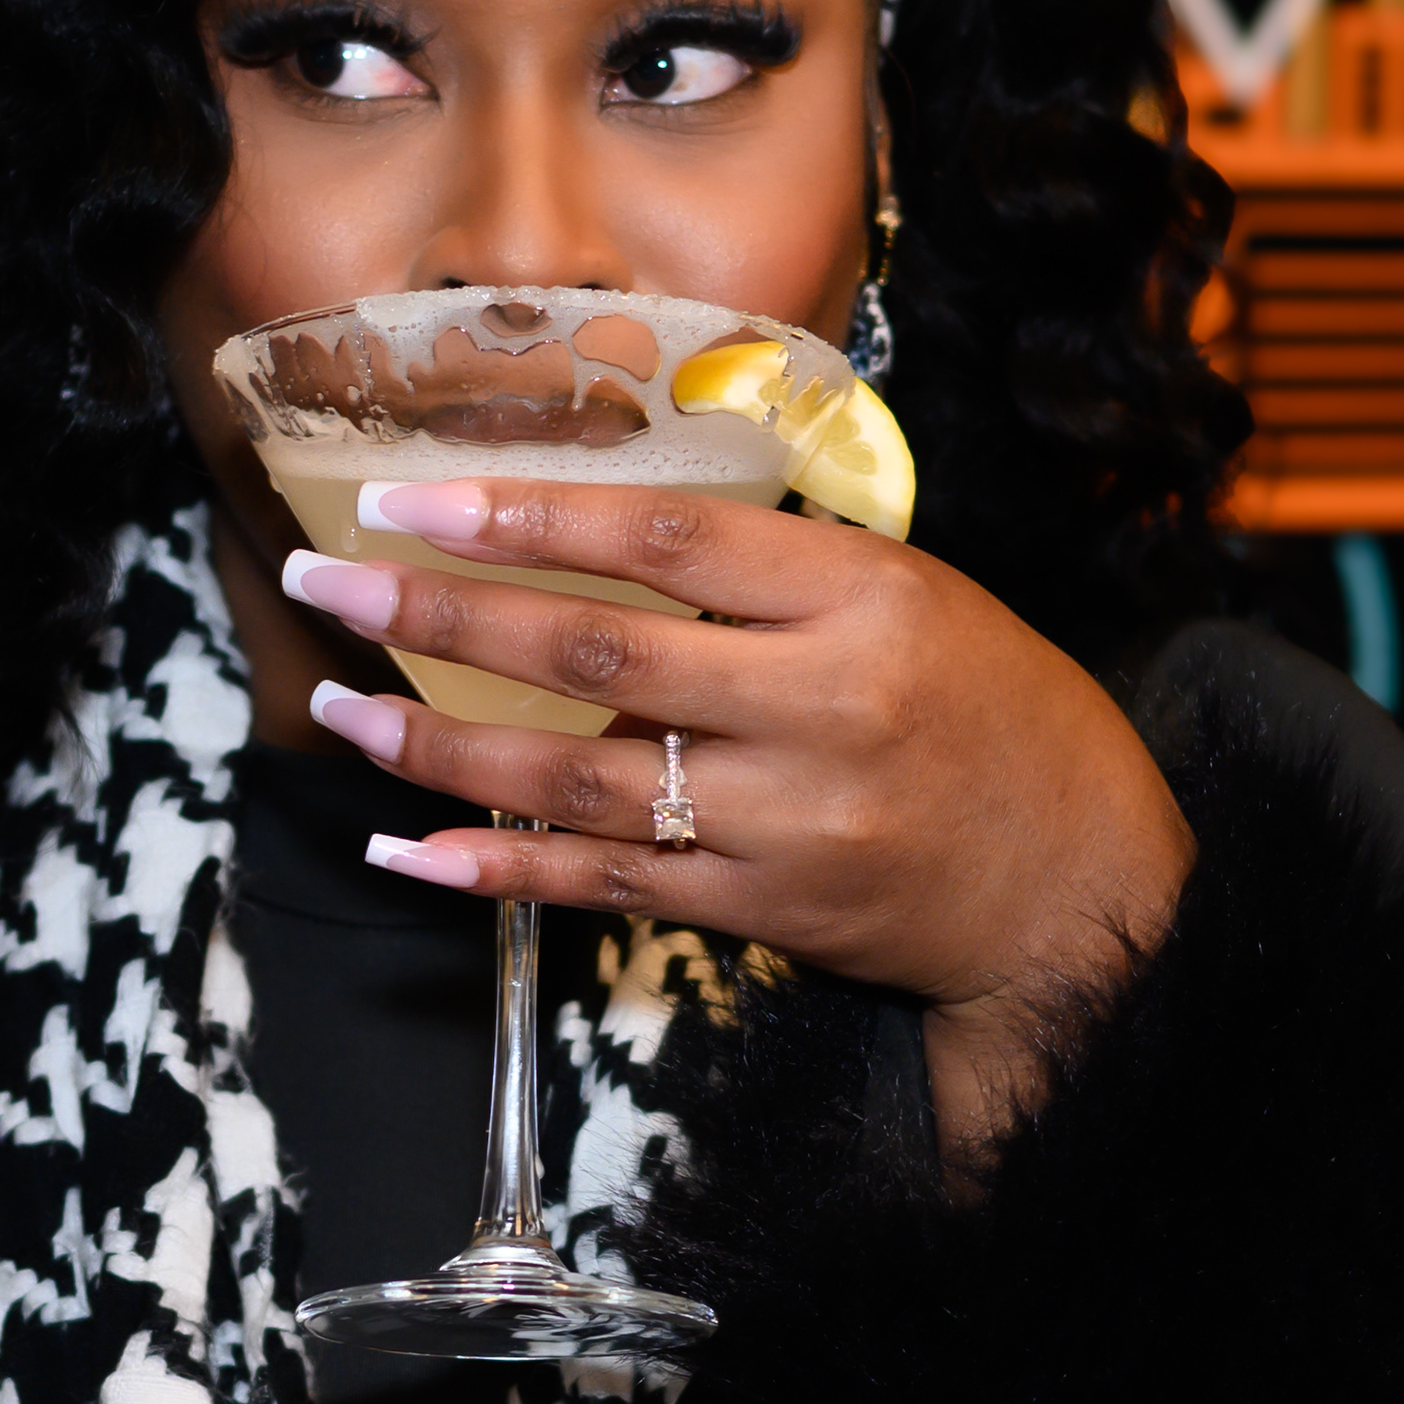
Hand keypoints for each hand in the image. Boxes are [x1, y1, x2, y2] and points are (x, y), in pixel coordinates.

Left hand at [279, 477, 1193, 1168]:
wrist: (1078, 882)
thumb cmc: (985, 711)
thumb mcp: (907, 595)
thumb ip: (765, 571)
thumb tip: (588, 529)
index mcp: (860, 599)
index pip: (664, 539)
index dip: (526, 514)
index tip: (410, 493)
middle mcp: (819, 708)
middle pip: (594, 656)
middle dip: (438, 615)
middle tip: (325, 582)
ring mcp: (785, 820)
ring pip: (578, 781)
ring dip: (439, 748)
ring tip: (340, 713)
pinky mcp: (761, 910)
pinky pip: (602, 884)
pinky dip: (496, 868)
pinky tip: (408, 849)